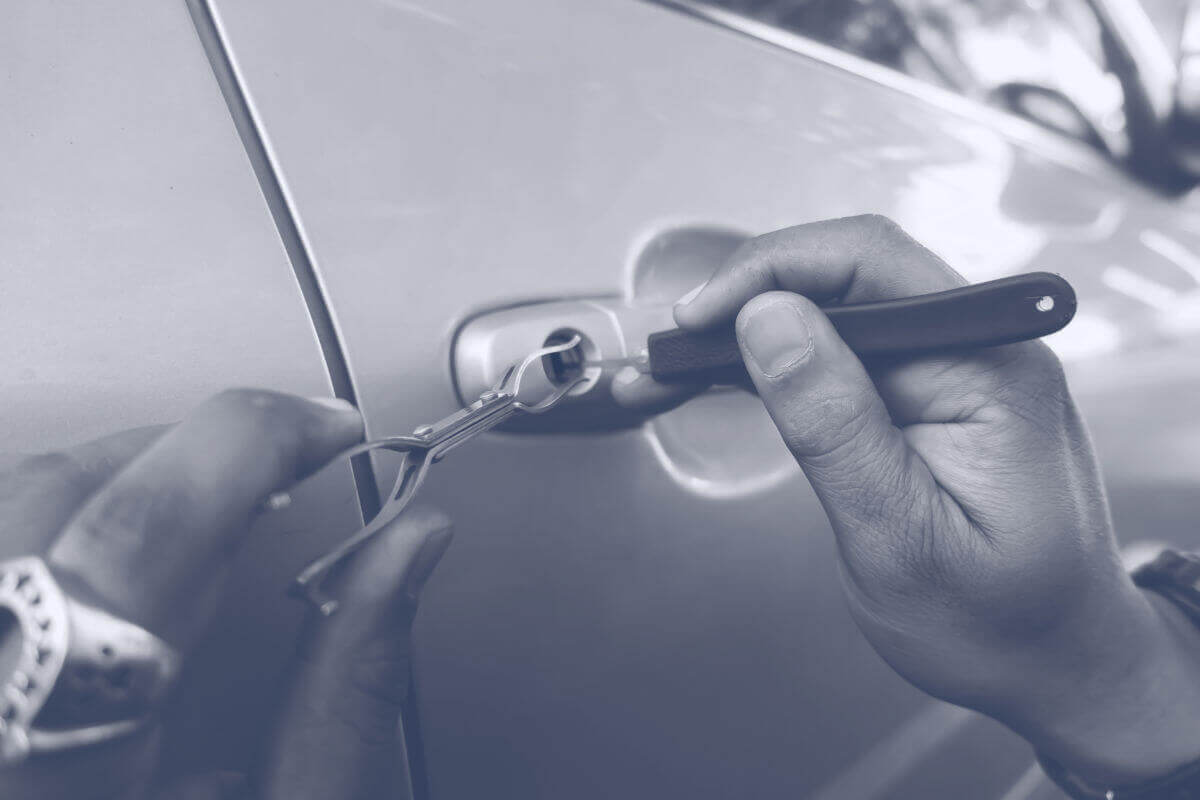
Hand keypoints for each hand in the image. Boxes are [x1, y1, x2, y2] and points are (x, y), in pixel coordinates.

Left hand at [0, 389, 452, 799]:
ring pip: (9, 500)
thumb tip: (410, 546)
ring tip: (208, 514)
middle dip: (195, 453)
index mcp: (66, 752)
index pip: (144, 525)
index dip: (250, 441)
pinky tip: (119, 572)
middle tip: (286, 471)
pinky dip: (59, 523)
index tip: (327, 430)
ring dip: (120, 480)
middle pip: (64, 489)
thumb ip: (349, 675)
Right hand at [676, 215, 1199, 785]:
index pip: (870, 262)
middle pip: (844, 274)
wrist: (1052, 660)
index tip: (696, 318)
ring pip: (833, 310)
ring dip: (750, 332)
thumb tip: (766, 316)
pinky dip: (775, 364)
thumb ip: (835, 423)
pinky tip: (721, 380)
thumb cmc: (994, 620)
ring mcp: (952, 365)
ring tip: (675, 370)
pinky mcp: (924, 391)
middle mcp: (976, 345)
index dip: (770, 271)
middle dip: (746, 300)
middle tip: (669, 353)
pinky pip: (841, 352)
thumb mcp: (899, 536)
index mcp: (989, 366)